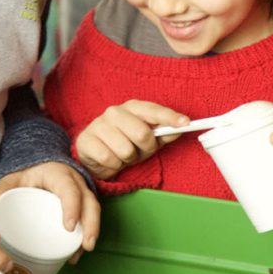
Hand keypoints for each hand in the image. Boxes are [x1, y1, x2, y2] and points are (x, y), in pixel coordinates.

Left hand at [0, 160, 99, 256]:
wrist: (42, 166)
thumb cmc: (30, 173)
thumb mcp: (16, 178)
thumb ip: (2, 189)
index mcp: (59, 175)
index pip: (70, 190)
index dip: (72, 207)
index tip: (69, 226)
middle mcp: (75, 182)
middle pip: (89, 202)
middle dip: (91, 224)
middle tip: (86, 245)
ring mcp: (82, 193)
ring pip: (93, 211)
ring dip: (91, 232)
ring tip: (83, 251)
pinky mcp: (82, 204)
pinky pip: (89, 218)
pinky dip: (85, 235)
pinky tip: (76, 253)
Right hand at [74, 100, 188, 180]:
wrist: (94, 156)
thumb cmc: (124, 144)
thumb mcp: (147, 141)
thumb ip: (164, 134)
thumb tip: (182, 127)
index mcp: (131, 107)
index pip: (153, 110)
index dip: (170, 117)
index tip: (186, 123)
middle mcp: (114, 112)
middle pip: (142, 133)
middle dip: (145, 149)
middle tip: (139, 151)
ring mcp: (98, 124)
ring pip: (126, 150)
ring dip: (128, 159)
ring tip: (122, 156)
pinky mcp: (86, 140)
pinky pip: (110, 159)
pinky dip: (114, 166)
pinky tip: (109, 160)